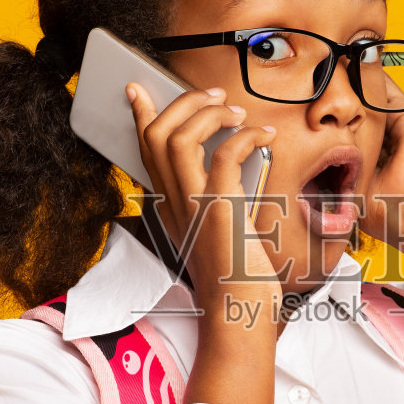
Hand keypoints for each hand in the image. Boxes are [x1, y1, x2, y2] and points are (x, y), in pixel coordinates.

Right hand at [127, 82, 282, 330]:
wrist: (239, 314)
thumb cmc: (237, 280)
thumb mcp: (221, 232)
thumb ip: (221, 200)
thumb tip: (238, 165)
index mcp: (171, 207)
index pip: (145, 151)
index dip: (142, 115)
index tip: (139, 89)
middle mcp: (175, 203)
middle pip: (157, 135)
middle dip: (182, 102)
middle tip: (213, 95)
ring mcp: (194, 205)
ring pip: (179, 137)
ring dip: (208, 112)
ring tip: (236, 112)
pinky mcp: (220, 208)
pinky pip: (225, 153)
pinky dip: (245, 135)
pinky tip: (263, 135)